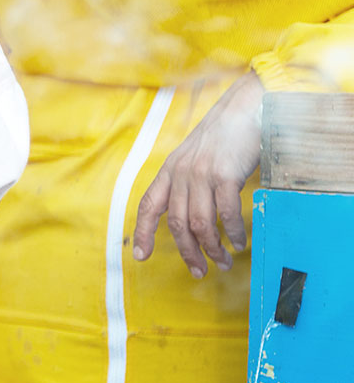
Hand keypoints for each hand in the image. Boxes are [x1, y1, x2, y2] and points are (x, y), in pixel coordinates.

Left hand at [132, 70, 262, 277]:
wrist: (241, 110)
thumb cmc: (221, 137)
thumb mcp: (193, 158)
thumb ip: (186, 183)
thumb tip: (188, 216)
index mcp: (169, 171)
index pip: (148, 206)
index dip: (142, 232)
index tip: (140, 255)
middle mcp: (180, 174)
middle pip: (177, 224)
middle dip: (187, 252)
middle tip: (199, 271)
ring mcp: (201, 175)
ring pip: (201, 224)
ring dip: (212, 248)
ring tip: (222, 261)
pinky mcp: (224, 176)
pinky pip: (226, 214)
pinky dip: (232, 233)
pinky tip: (239, 242)